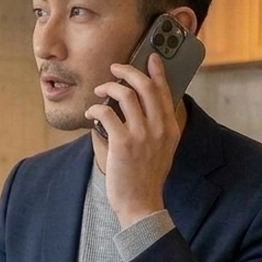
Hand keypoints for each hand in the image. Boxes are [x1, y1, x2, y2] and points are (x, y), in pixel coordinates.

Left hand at [88, 54, 182, 226]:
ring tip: (98, 91)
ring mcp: (142, 135)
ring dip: (108, 87)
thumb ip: (156, 128)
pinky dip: (95, 108)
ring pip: (125, 95)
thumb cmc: (146, 178)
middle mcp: (159, 128)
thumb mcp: (162, 150)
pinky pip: (106, 113)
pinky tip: (91, 112)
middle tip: (115, 68)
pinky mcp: (122, 143)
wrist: (141, 204)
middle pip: (145, 86)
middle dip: (128, 71)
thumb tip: (138, 106)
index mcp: (170, 128)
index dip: (156, 71)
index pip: (165, 92)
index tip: (149, 57)